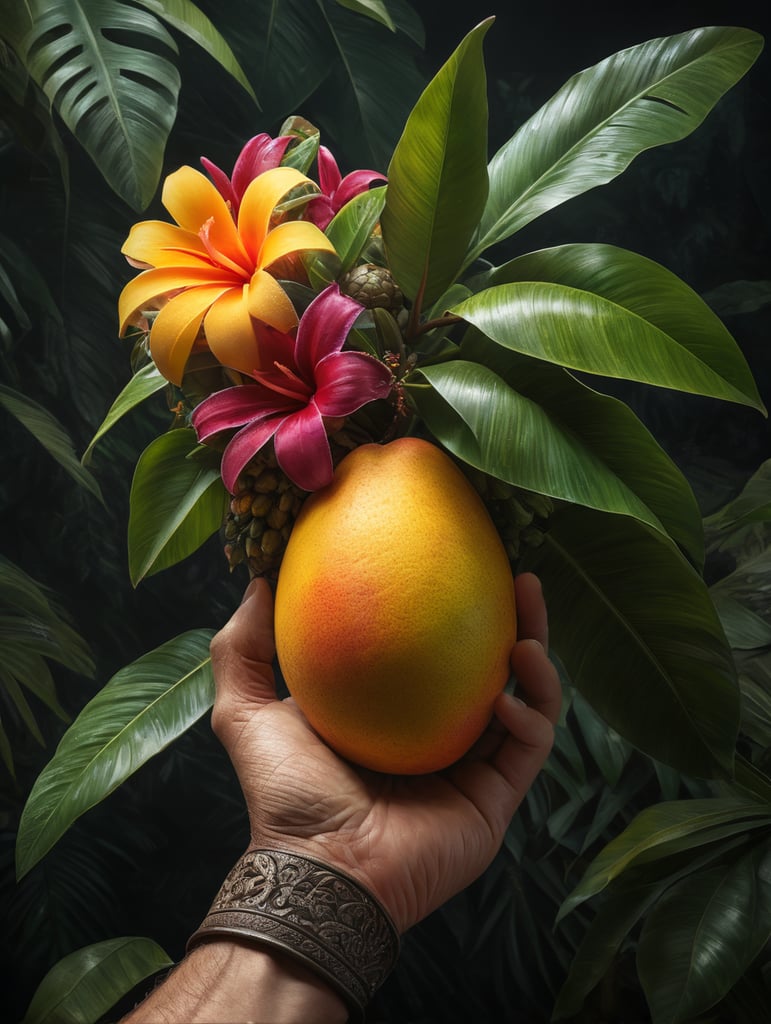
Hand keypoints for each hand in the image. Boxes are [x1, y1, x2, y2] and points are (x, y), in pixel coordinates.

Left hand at [209, 571, 560, 933]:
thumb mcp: (248, 710)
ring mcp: (470, 768)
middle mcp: (437, 735)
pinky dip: (531, 716)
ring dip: (537, 659)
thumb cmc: (286, 795)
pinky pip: (529, 749)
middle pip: (490, 666)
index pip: (433, 650)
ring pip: (524, 702)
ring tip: (528, 628)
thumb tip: (256, 584)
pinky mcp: (495, 800)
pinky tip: (508, 693)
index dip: (453, 607)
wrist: (321, 872)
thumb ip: (244, 648)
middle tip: (522, 578)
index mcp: (392, 714)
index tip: (460, 560)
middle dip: (518, 622)